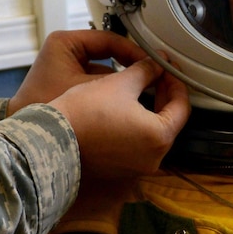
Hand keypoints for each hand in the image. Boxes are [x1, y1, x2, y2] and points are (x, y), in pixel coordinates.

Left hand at [6, 30, 149, 115]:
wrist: (30, 140)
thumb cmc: (50, 112)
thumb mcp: (93, 89)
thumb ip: (125, 78)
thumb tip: (153, 71)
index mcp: (64, 43)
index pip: (110, 40)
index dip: (135, 53)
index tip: (153, 64)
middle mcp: (63, 54)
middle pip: (109, 57)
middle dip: (130, 70)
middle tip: (153, 78)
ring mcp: (65, 71)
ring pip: (104, 73)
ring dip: (121, 84)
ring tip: (142, 93)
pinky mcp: (67, 88)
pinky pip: (96, 86)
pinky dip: (110, 95)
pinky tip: (126, 106)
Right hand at [45, 58, 189, 177]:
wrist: (50, 141)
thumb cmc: (84, 113)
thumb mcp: (119, 83)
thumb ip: (146, 71)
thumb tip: (158, 63)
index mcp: (159, 137)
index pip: (182, 107)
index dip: (175, 83)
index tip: (167, 70)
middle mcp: (153, 158)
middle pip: (169, 122)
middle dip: (163, 96)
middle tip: (155, 75)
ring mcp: (136, 167)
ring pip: (152, 134)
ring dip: (150, 111)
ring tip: (139, 88)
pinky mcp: (120, 170)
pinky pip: (137, 145)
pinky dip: (136, 127)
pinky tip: (124, 109)